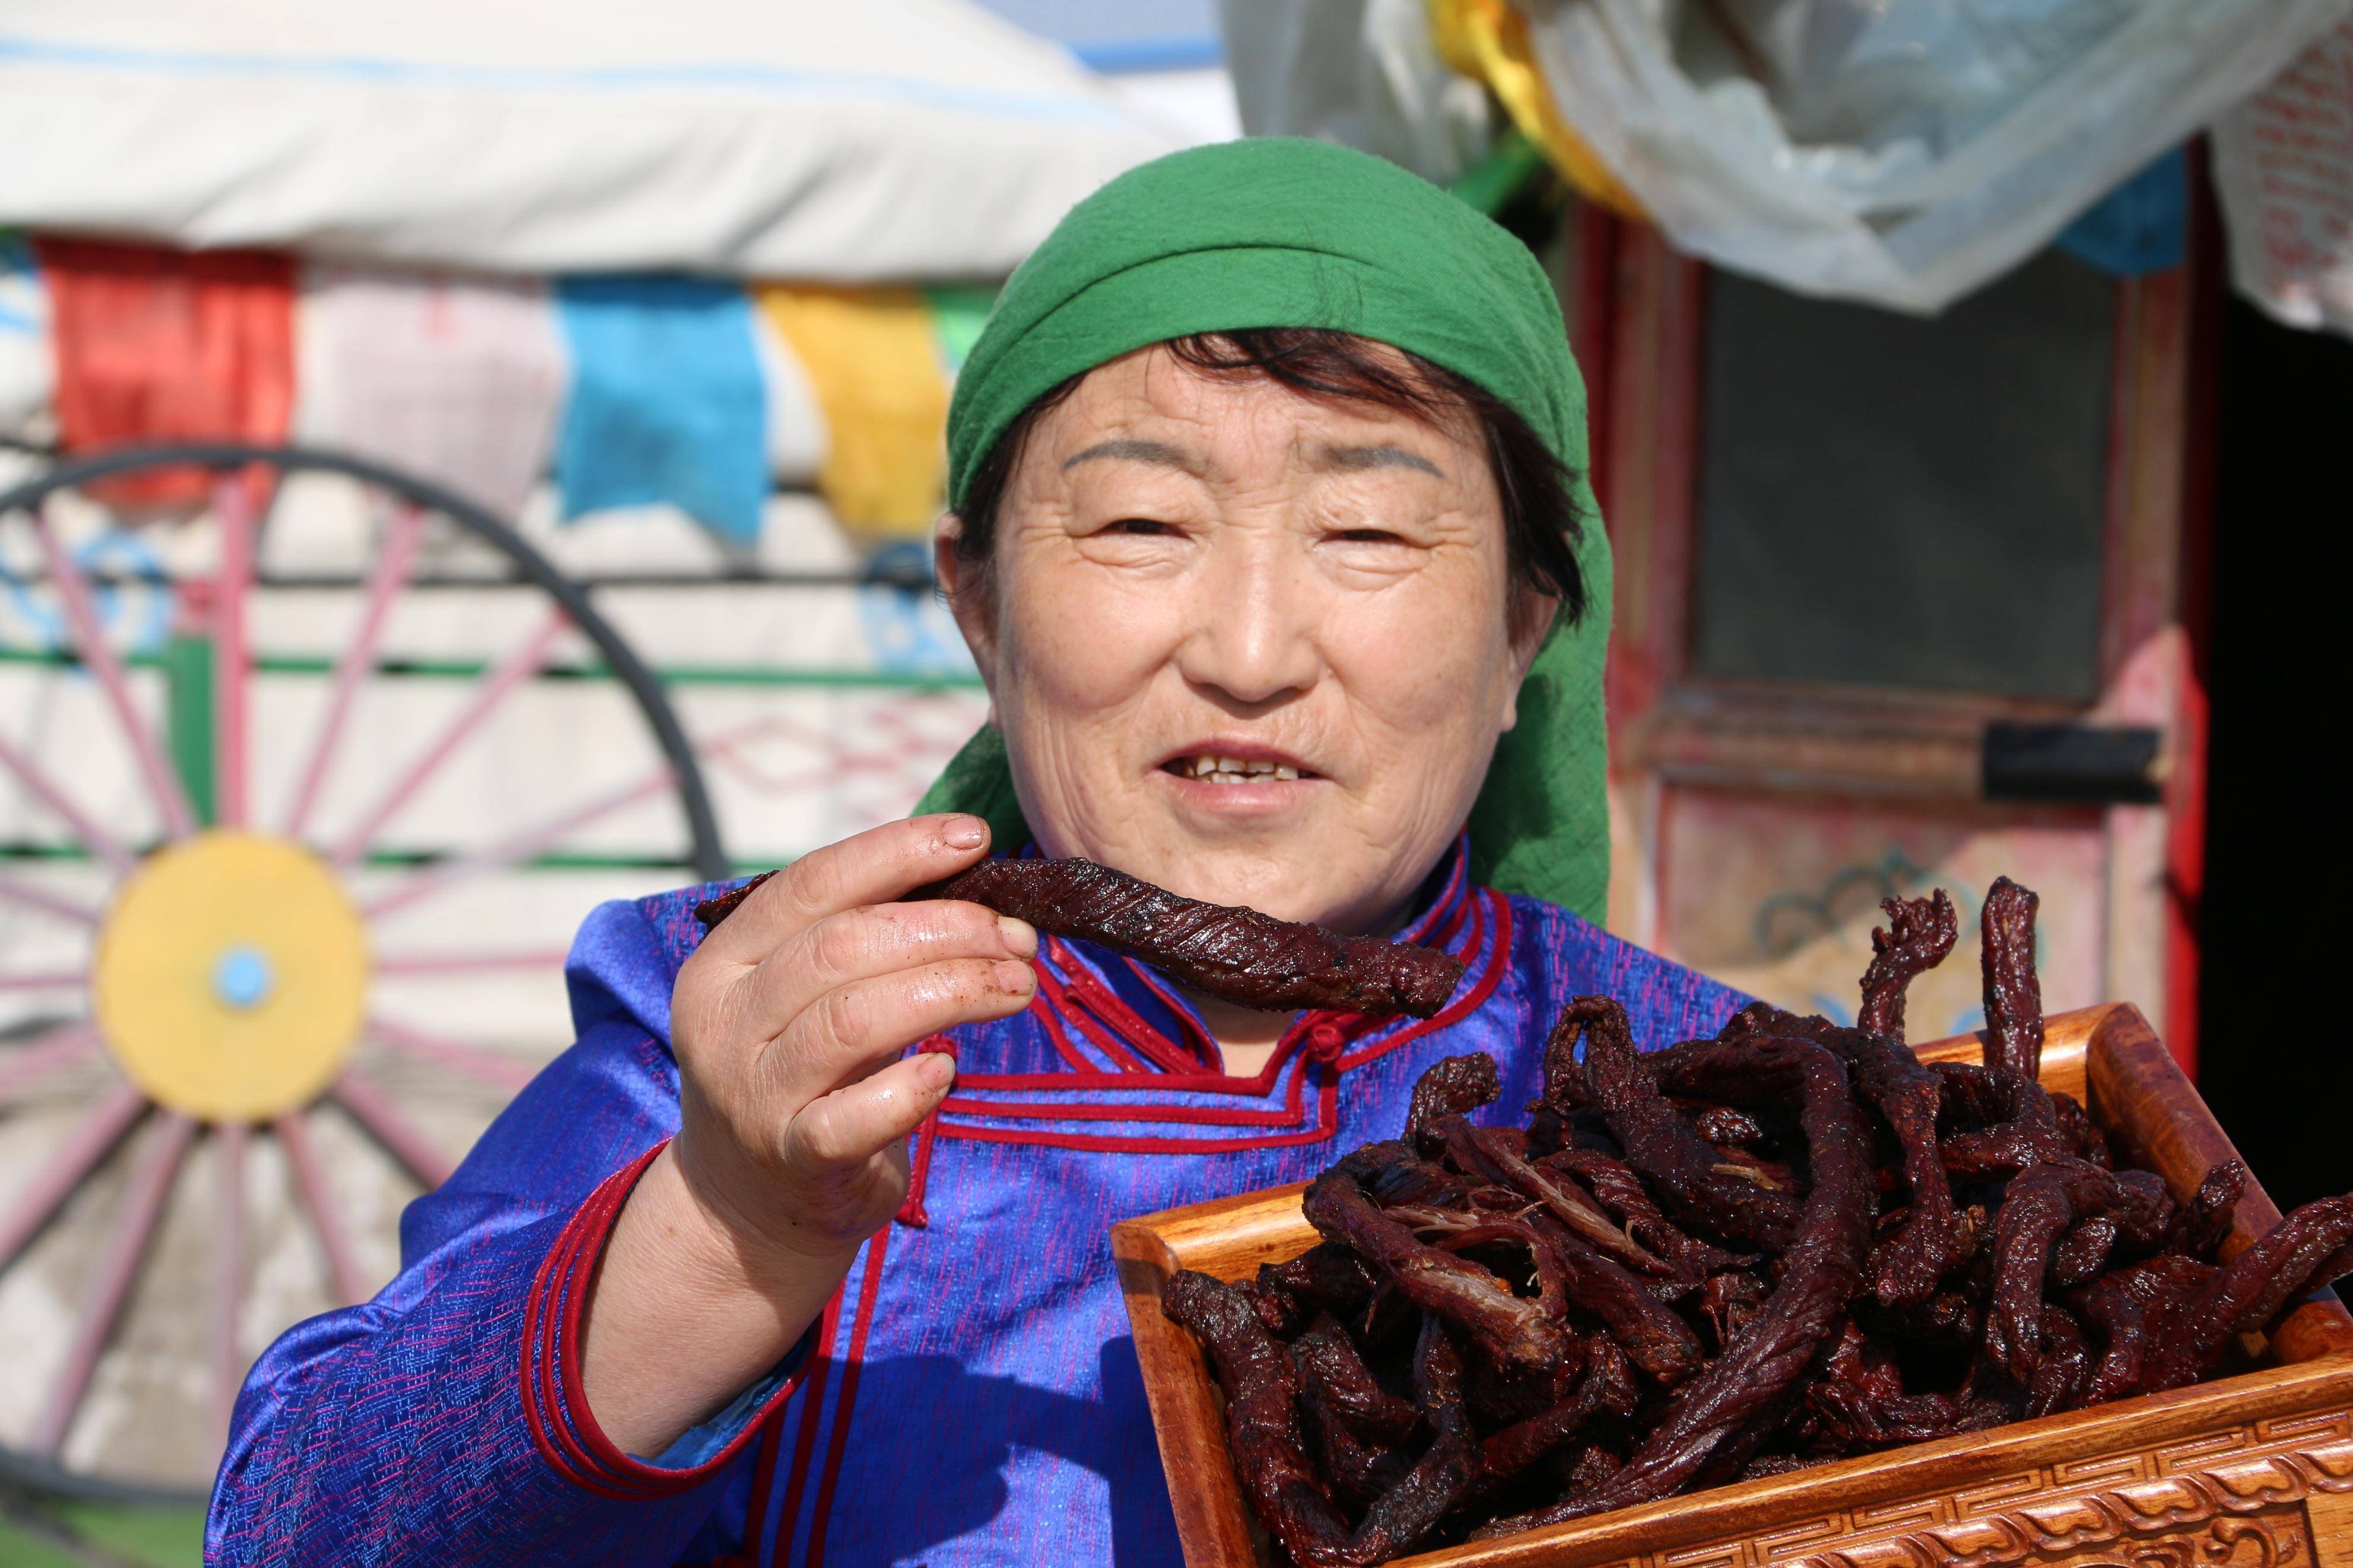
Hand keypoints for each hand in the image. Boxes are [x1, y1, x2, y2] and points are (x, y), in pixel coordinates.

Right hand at [581, 814, 1034, 1454]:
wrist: (748, 1204)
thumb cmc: (809, 1071)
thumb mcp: (809, 994)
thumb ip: (866, 935)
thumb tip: (978, 874)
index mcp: (725, 959)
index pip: (813, 883)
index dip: (898, 851)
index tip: (977, 837)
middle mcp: (727, 1021)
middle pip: (842, 948)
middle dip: (948, 929)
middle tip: (1020, 939)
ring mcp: (754, 1094)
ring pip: (853, 1020)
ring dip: (953, 990)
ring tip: (1017, 987)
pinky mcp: (793, 1159)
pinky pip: (855, 1117)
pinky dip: (912, 1088)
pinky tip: (949, 1071)